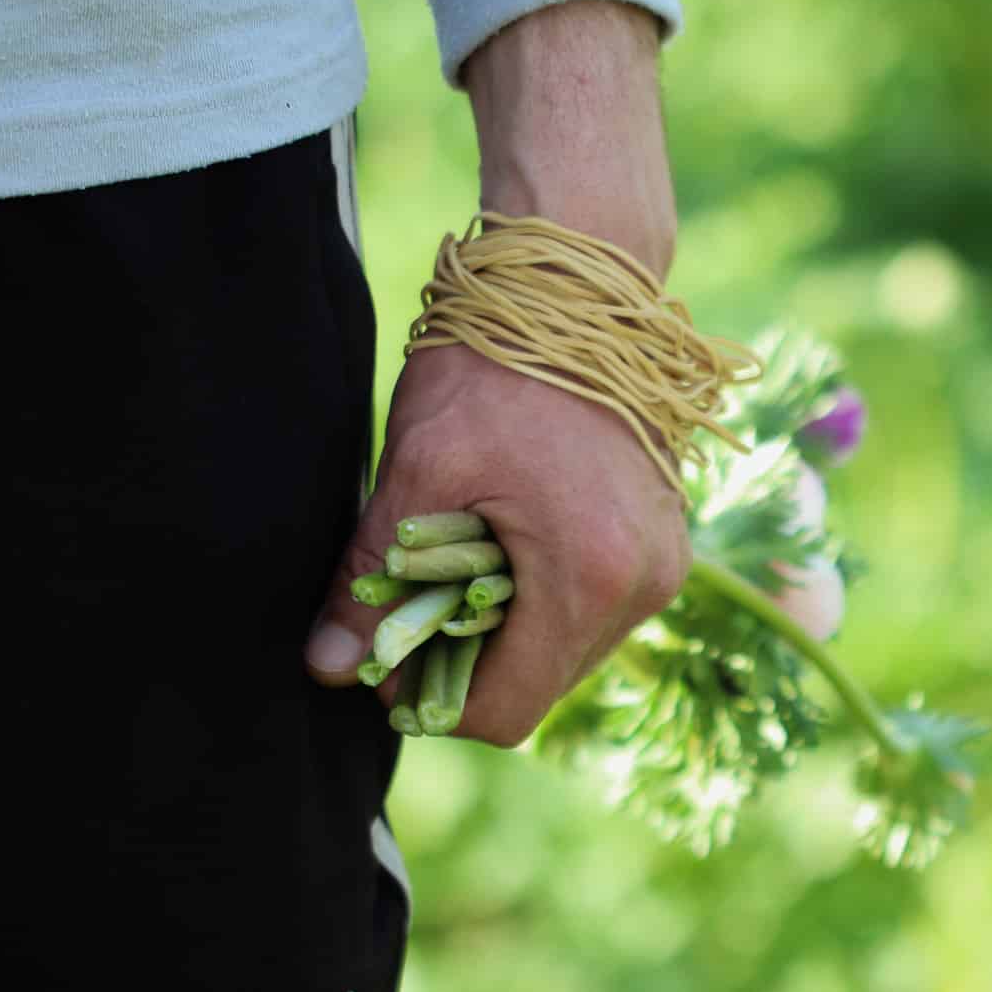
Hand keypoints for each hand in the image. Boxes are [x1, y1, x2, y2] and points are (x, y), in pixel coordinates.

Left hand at [303, 0, 682, 741]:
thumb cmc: (494, 364)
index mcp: (587, 578)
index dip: (432, 700)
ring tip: (456, 563)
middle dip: (467, 665)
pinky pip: (596, 609)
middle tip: (410, 605)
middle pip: (538, 688)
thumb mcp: (418, 469)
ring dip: (505, 631)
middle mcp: (643, 587)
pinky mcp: (666, 542)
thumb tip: (325, 668)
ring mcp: (665, 566)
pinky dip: (541, 598)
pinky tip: (502, 541)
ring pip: (567, 652)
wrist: (580, 280)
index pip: (504, 710)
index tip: (387, 657)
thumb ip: (368, 579)